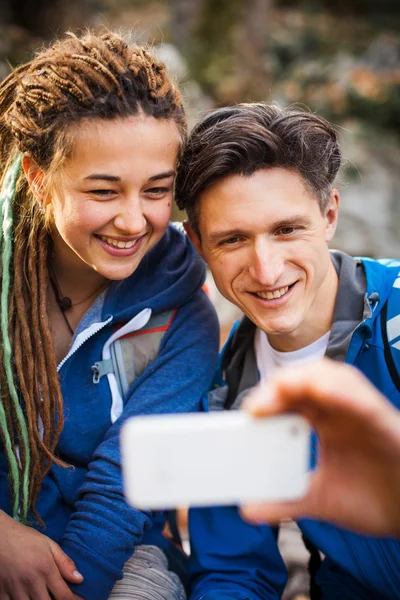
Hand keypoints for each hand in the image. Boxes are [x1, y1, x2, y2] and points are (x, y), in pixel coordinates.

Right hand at [0, 510, 82, 598]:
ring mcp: (15, 589)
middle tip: (55, 597)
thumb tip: (79, 579)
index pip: (64, 596)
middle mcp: (32, 581)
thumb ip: (64, 562)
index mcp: (46, 568)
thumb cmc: (25, 539)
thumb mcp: (48, 545)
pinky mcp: (1, 592)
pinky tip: (25, 598)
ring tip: (40, 596)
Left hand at [240, 359, 399, 536]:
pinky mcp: (384, 422)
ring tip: (280, 389)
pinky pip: (364, 400)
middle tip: (255, 407)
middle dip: (278, 386)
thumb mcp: (319, 499)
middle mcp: (341, 410)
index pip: (291, 396)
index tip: (247, 414)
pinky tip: (321, 392)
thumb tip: (248, 508)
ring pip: (334, 378)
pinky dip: (343, 393)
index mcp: (324, 421)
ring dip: (305, 379)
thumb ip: (285, 500)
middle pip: (306, 380)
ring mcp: (362, 413)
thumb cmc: (372, 497)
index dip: (267, 397)